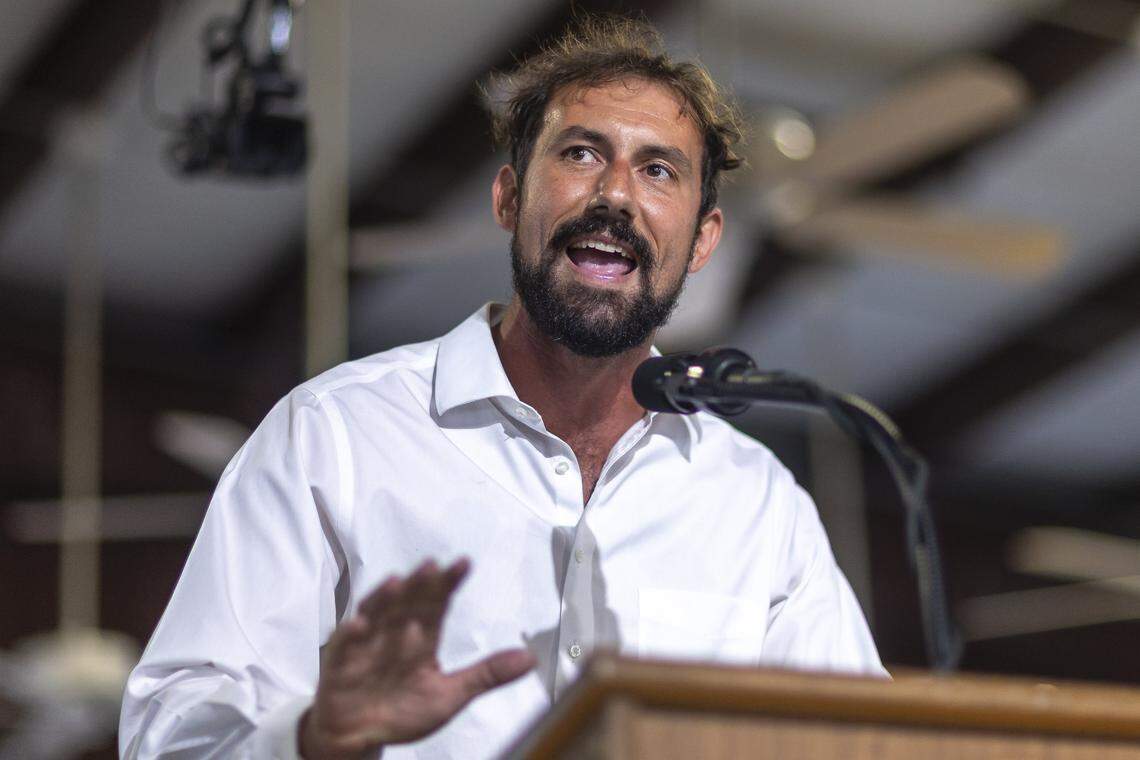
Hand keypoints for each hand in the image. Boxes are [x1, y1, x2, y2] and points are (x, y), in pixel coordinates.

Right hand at [299, 558, 534, 758]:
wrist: (359, 738)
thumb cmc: (402, 711)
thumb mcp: (449, 696)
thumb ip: (487, 675)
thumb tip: (531, 658)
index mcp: (422, 637)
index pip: (438, 603)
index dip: (449, 583)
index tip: (464, 564)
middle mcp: (394, 632)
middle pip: (407, 603)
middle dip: (419, 585)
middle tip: (432, 566)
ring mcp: (366, 644)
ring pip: (376, 615)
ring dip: (384, 599)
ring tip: (397, 583)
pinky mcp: (341, 662)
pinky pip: (345, 645)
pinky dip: (350, 634)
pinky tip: (359, 624)